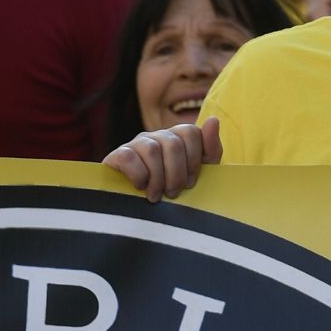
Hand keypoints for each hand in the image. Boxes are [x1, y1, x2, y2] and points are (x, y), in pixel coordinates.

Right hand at [104, 116, 222, 202]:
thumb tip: (213, 119)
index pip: (191, 132)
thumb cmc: (170, 191)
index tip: (190, 183)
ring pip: (152, 150)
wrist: (135, 210)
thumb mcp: (197, 175)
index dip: (194, 160)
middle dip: (176, 174)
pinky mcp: (117, 155)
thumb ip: (210, 150)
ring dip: (157, 178)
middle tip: (172, 194)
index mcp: (177, 138)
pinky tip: (139, 187)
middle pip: (173, 143)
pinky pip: (129, 157)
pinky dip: (138, 175)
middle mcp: (157, 136)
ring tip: (156, 196)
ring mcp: (136, 144)